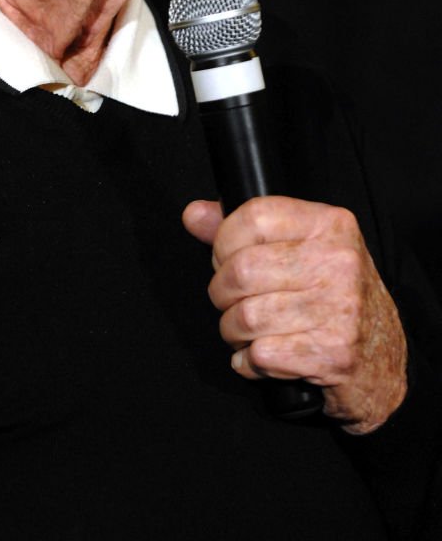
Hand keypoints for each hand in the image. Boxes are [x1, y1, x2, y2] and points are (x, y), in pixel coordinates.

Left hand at [182, 196, 407, 433]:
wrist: (381, 362)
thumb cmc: (334, 298)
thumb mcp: (299, 249)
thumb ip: (243, 229)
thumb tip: (195, 215)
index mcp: (329, 225)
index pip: (253, 216)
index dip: (224, 242)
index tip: (226, 258)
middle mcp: (338, 262)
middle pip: (241, 270)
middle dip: (222, 293)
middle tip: (233, 301)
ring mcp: (340, 309)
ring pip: (245, 316)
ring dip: (233, 331)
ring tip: (248, 331)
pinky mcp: (334, 354)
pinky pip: (260, 355)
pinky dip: (249, 361)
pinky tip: (266, 355)